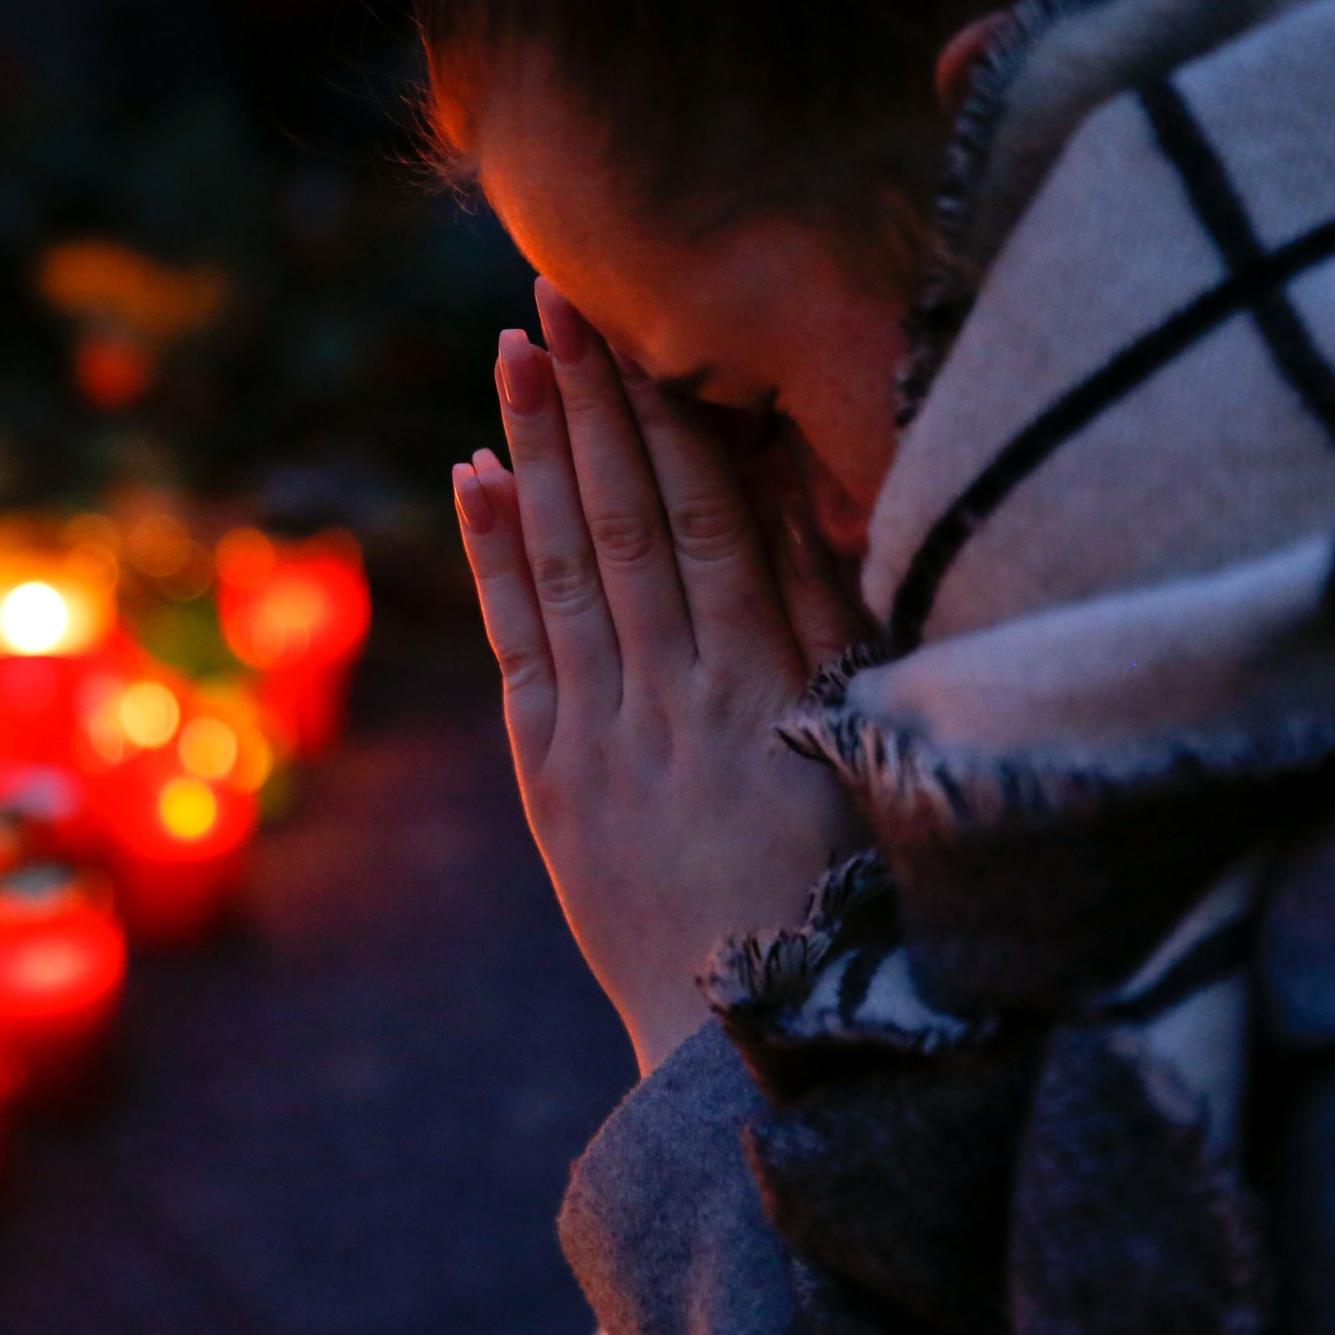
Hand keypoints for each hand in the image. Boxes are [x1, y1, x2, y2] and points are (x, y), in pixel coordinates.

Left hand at [453, 280, 871, 1071]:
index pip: (710, 516)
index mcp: (767, 685)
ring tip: (512, 353)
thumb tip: (801, 497)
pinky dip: (495, 559)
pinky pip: (519, 647)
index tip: (642, 326)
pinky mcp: (553, 779)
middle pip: (628, 518)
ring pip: (566, 565)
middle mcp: (676, 694)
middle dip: (592, 402)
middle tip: (554, 296)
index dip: (670, 415)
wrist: (739, 1039)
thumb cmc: (835, 895)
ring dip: (537, 452)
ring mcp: (604, 735)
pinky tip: (475, 478)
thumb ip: (829, 624)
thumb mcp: (859, 749)